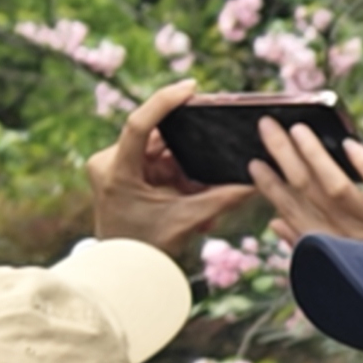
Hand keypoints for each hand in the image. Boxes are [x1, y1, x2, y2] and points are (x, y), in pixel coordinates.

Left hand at [90, 81, 256, 253]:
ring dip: (180, 168)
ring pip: (156, 152)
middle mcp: (107, 164)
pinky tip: (185, 193)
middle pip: (154, 140)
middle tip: (210, 158)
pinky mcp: (118, 174)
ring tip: (194, 194)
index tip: (190, 88)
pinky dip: (172, 175)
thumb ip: (221, 199)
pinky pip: (151, 163)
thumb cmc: (147, 251)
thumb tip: (255, 183)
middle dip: (186, 151)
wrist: (121, 273)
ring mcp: (110, 168)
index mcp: (117, 172)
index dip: (164, 102)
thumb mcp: (186, 221)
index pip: (139, 125)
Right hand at [248, 115, 362, 252]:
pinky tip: (350, 146)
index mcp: (332, 246)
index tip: (252, 163)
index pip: (293, 212)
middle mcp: (350, 236)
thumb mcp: (348, 261)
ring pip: (339, 188)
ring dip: (315, 157)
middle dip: (285, 157)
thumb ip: (310, 242)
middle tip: (267, 127)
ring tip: (298, 129)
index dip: (272, 188)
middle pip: (310, 191)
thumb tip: (275, 223)